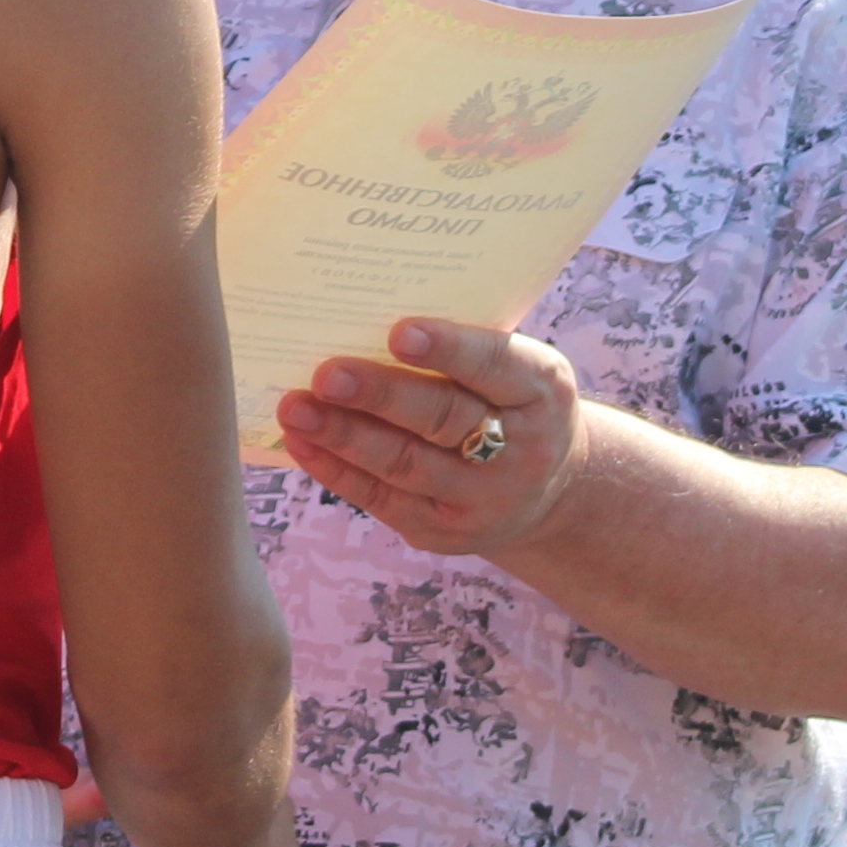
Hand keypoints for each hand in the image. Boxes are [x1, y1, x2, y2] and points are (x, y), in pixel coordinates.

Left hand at [272, 316, 587, 557]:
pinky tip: (302, 442)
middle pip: (444, 419)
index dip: (449, 349)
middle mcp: (522, 450)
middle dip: (380, 396)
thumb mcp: (516, 371)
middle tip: (326, 374)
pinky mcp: (443, 531)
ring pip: (406, 464)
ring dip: (344, 435)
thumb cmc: (511, 403)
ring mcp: (482, 499)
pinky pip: (383, 499)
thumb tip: (365, 315)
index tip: (398, 331)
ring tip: (296, 408)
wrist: (550, 492)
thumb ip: (463, 348)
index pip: (496, 365)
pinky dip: (337, 470)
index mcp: (543, 391)